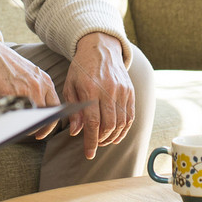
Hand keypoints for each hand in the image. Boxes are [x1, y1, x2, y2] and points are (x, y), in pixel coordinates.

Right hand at [0, 41, 59, 138]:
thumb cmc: (6, 64)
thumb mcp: (29, 73)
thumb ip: (37, 87)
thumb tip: (39, 108)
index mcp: (45, 80)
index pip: (56, 106)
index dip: (51, 120)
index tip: (46, 127)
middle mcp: (39, 86)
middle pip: (47, 115)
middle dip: (43, 127)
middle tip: (37, 133)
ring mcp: (26, 91)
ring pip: (34, 118)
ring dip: (28, 126)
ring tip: (21, 125)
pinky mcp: (12, 95)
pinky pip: (17, 116)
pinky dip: (15, 121)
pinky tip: (11, 119)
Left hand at [63, 32, 134, 159]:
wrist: (100, 47)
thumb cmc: (81, 68)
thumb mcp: (70, 84)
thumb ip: (73, 109)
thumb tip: (76, 132)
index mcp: (90, 89)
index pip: (93, 122)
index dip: (91, 141)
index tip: (88, 154)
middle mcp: (108, 90)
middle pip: (108, 125)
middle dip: (101, 140)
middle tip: (95, 145)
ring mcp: (122, 91)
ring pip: (121, 123)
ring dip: (113, 137)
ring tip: (103, 140)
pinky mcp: (130, 91)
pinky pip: (130, 116)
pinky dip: (124, 129)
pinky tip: (116, 134)